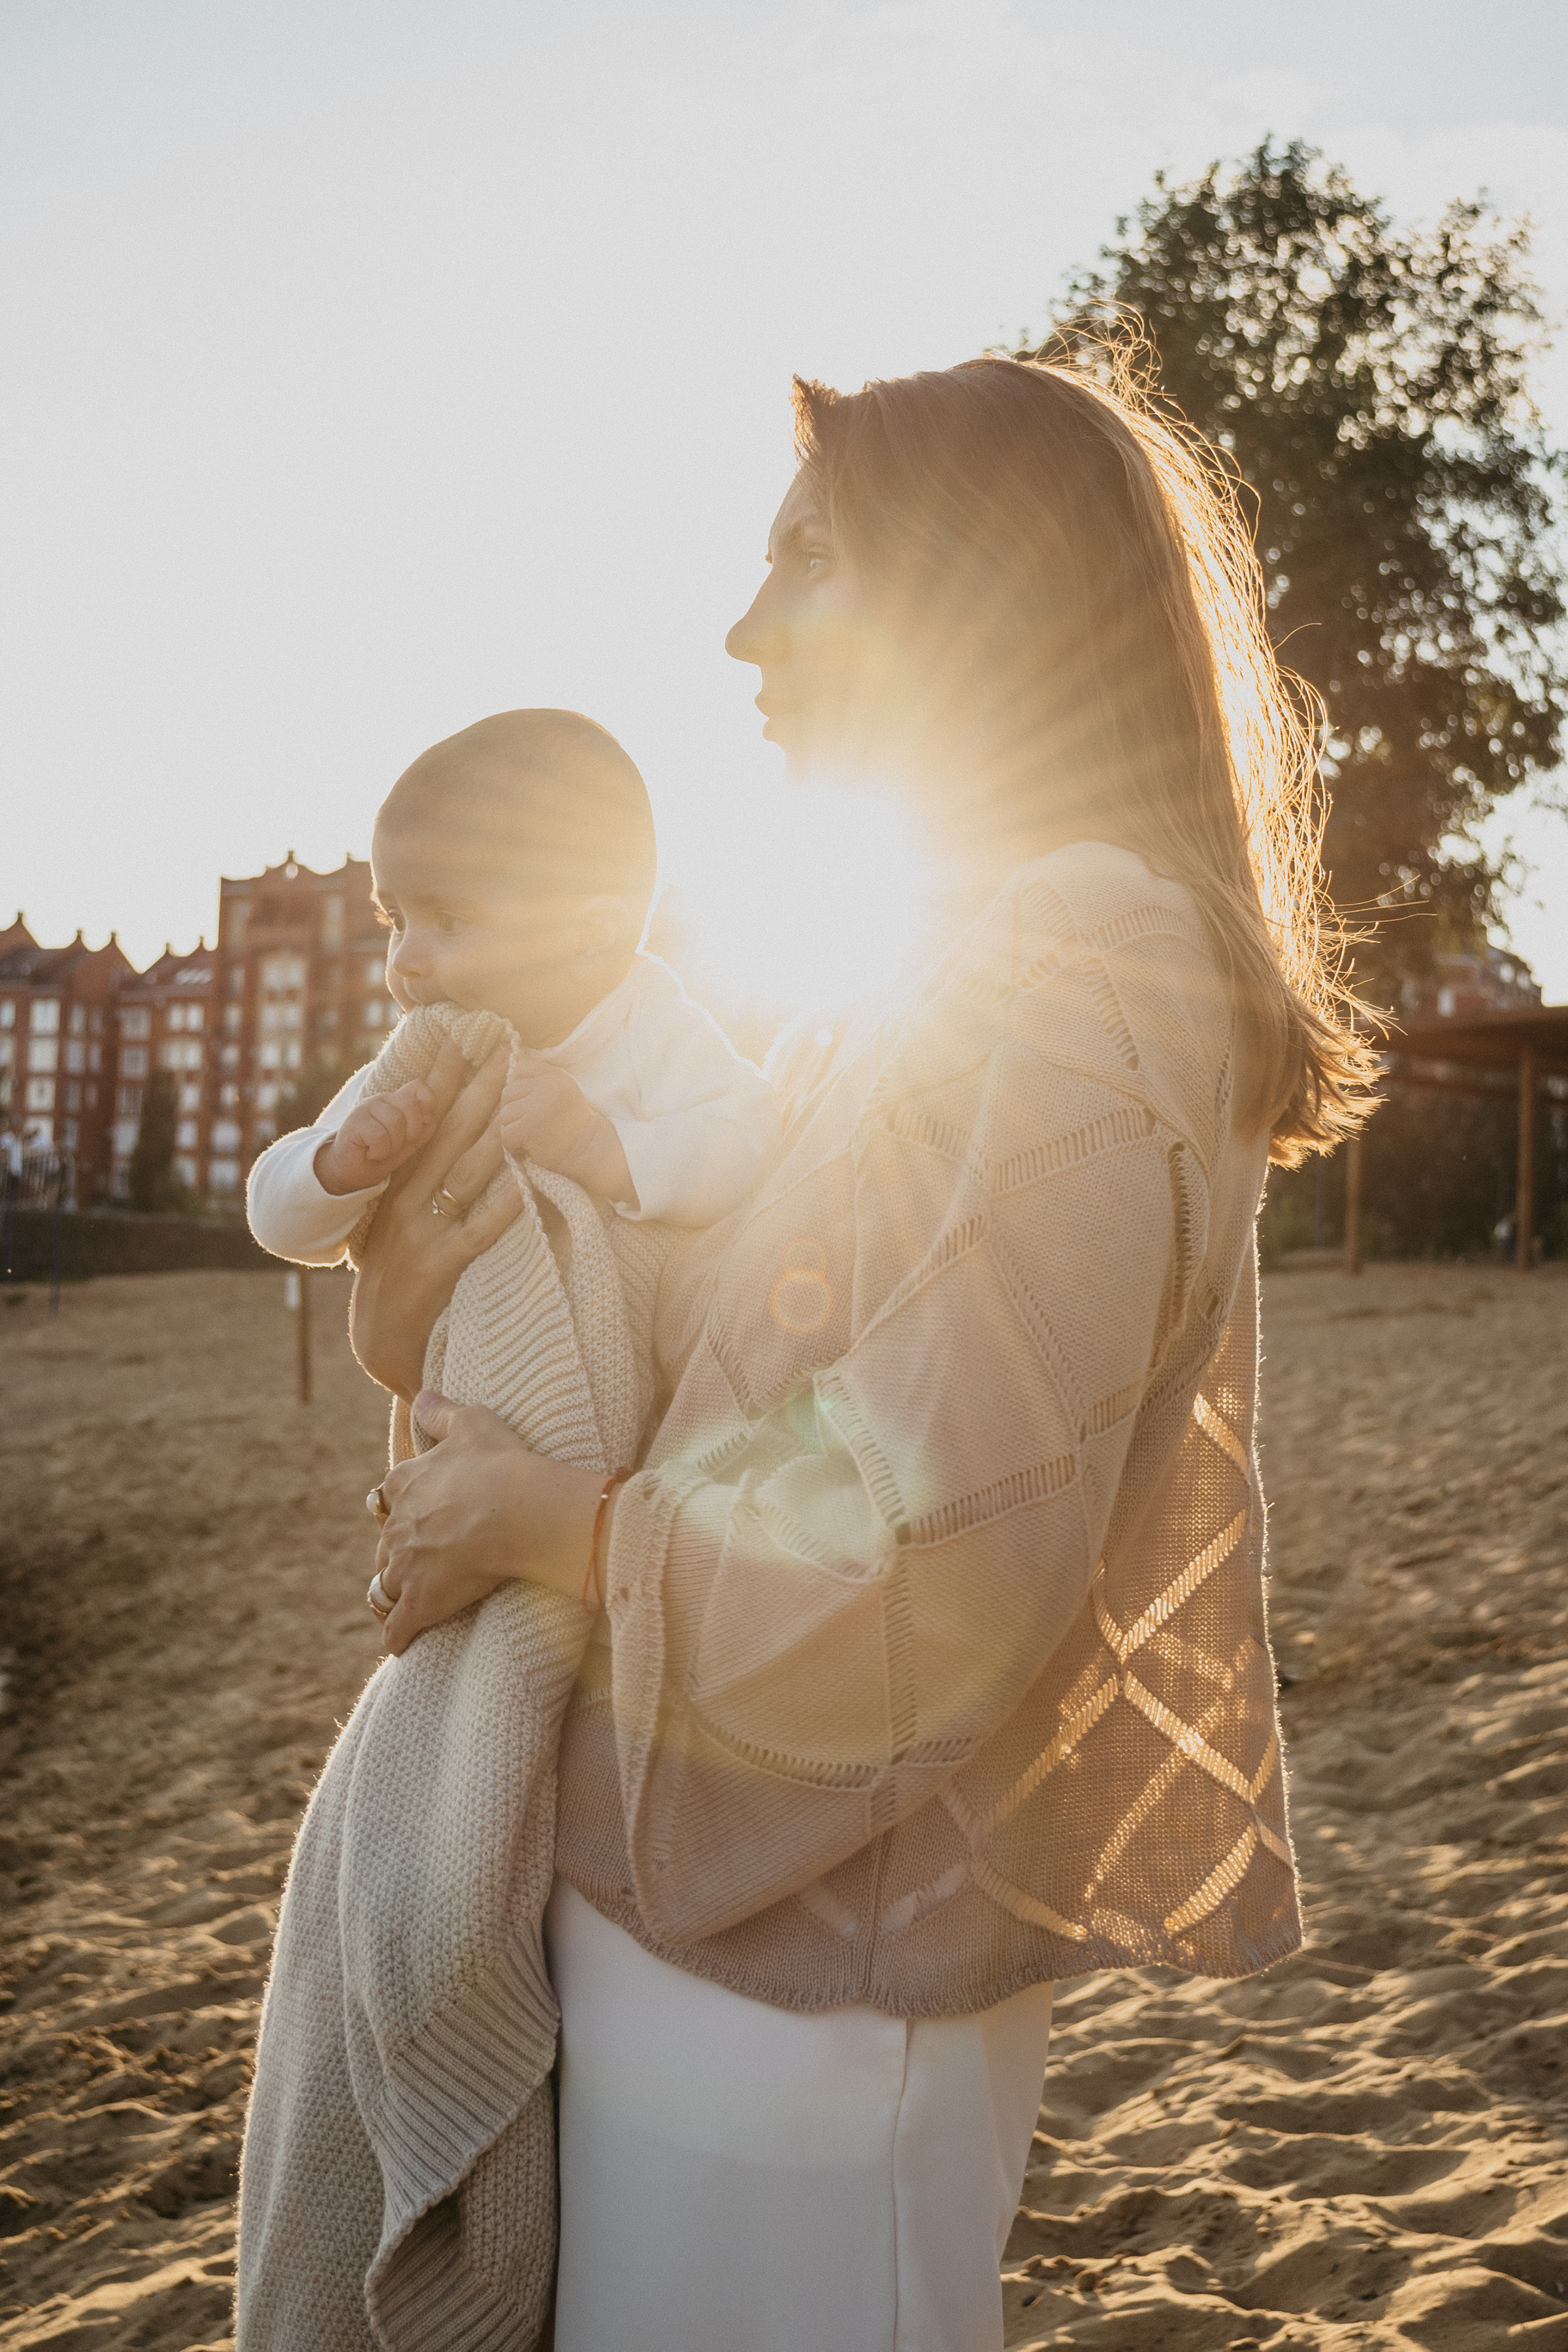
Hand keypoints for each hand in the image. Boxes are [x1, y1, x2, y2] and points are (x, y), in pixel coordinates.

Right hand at [313, 1079, 439, 1195]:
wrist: (351, 1172)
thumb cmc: (380, 1155)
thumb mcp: (408, 1143)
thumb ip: (423, 1128)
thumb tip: (431, 1117)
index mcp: (397, 1101)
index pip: (419, 1086)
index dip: (427, 1105)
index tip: (421, 1125)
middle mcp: (382, 1099)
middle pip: (411, 1105)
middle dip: (411, 1133)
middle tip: (396, 1145)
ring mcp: (366, 1107)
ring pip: (395, 1121)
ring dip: (392, 1145)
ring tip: (381, 1150)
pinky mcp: (353, 1121)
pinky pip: (379, 1135)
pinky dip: (379, 1151)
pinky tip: (370, 1153)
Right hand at [349, 1039, 524, 1397]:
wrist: (380, 1343)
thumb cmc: (399, 1275)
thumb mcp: (400, 1218)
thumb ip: (422, 1177)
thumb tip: (457, 1132)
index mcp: (397, 1183)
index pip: (422, 1121)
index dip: (443, 1077)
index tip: (463, 1036)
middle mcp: (407, 1200)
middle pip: (451, 1132)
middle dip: (483, 1086)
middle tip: (510, 1044)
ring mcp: (423, 1232)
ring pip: (468, 1168)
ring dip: (499, 1126)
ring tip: (524, 1091)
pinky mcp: (441, 1266)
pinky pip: (479, 1228)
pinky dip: (504, 1200)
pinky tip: (526, 1174)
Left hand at [373, 1390, 608, 1653]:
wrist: (516, 1509)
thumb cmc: (499, 1463)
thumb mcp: (471, 1420)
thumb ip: (440, 1411)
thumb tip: (419, 1395)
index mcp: (403, 1483)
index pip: (389, 1499)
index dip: (404, 1509)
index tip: (422, 1516)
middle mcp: (395, 1526)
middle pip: (385, 1545)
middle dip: (398, 1554)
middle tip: (420, 1562)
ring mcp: (404, 1566)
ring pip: (384, 1585)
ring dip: (394, 1592)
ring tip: (406, 1601)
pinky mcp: (418, 1602)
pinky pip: (397, 1627)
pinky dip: (397, 1635)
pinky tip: (400, 1642)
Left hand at [500, 1050, 636, 1206]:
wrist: (588, 1150)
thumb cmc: (573, 1124)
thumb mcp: (562, 1091)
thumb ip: (540, 1081)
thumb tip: (509, 1076)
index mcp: (554, 1075)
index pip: (521, 1068)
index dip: (520, 1086)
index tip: (532, 1102)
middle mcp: (545, 1087)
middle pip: (508, 1092)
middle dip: (515, 1110)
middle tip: (533, 1124)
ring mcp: (537, 1107)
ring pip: (505, 1114)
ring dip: (514, 1129)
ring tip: (533, 1137)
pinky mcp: (529, 1129)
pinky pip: (506, 1134)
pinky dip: (514, 1145)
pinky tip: (528, 1148)